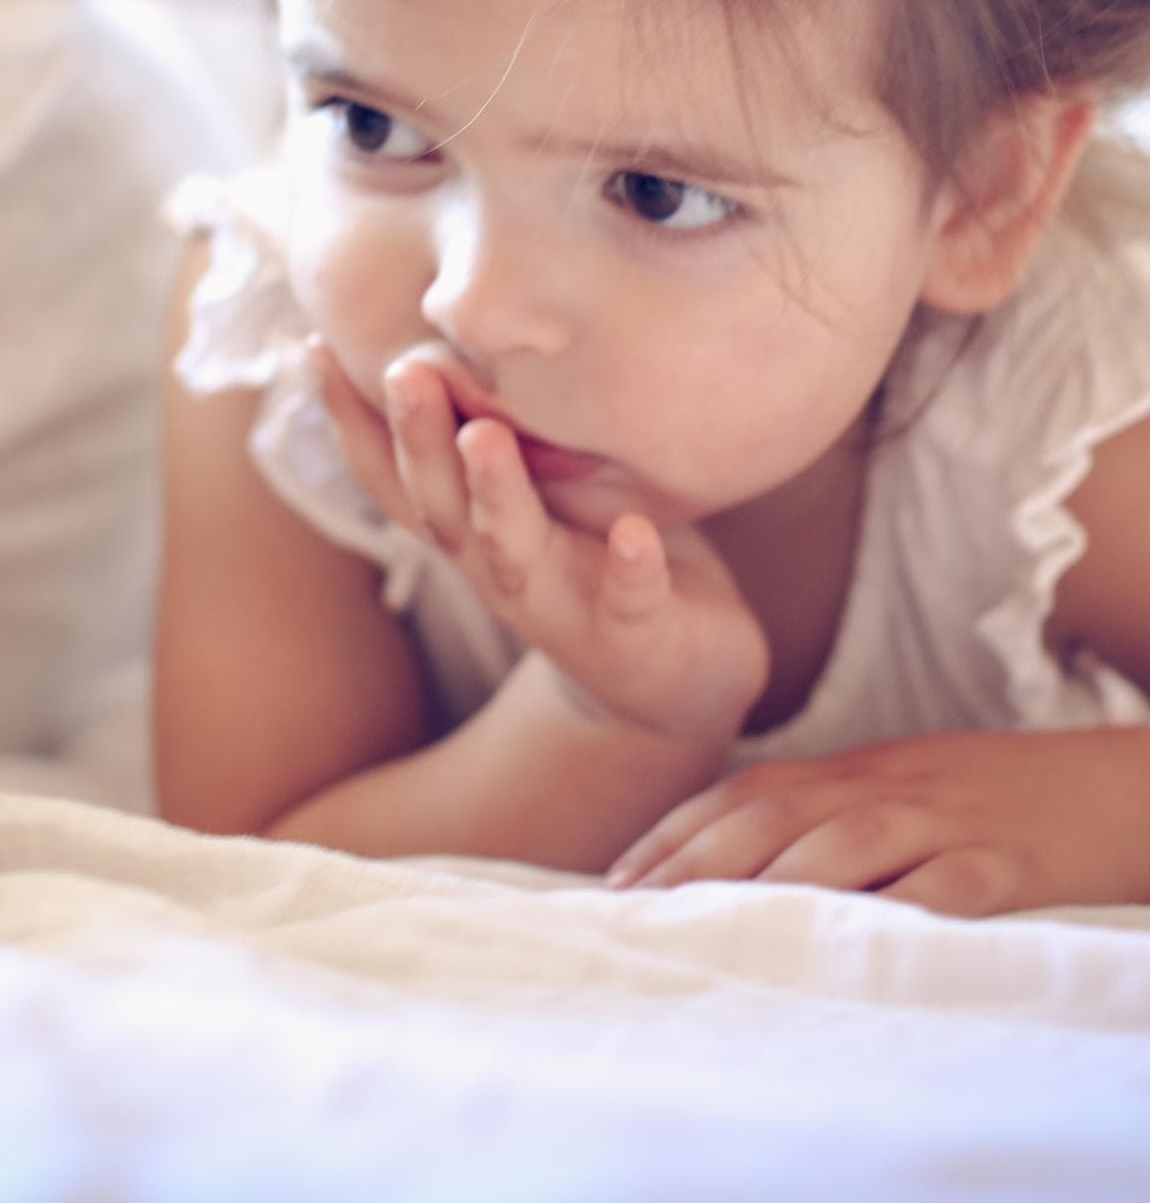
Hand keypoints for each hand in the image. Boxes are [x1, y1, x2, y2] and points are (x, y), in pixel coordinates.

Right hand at [311, 341, 767, 744]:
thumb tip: (456, 326)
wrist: (673, 686)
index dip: (349, 417)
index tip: (315, 346)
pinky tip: (637, 534)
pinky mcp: (632, 632)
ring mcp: (561, 602)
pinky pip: (630, 601)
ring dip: (495, 494)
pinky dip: (630, 569)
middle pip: (439, 503)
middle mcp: (495, 566)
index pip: (391, 471)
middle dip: (418, 438)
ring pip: (512, 549)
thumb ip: (496, 426)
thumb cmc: (596, 559)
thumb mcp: (541, 490)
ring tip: (485, 434)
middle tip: (404, 370)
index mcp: (466, 529)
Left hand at [604, 727, 1149, 913]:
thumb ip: (821, 819)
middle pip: (773, 817)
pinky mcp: (1010, 865)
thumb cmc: (990, 798)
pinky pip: (952, 888)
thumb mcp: (895, 791)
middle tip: (636, 912)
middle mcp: (884, 788)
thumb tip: (727, 868)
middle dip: (695, 862)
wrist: (1116, 785)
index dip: (673, 834)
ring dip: (776, 885)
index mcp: (851, 771)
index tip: (613, 884)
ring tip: (717, 928)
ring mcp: (946, 823)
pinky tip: (862, 943)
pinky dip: (903, 911)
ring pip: (848, 844)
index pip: (741, 795)